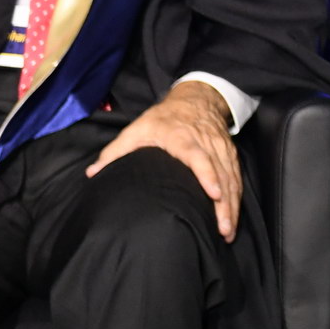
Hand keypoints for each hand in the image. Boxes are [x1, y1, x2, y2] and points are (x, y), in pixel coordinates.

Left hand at [88, 80, 239, 240]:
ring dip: (232, 205)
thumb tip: (92, 174)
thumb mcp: (137, 128)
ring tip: (228, 231)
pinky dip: (237, 197)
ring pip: (231, 178)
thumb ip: (115, 151)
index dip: (208, 175)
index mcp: (183, 138)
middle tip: (223, 229)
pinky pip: (236, 176)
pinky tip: (233, 216)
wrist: (197, 98)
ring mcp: (221, 149)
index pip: (199, 157)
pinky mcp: (229, 154)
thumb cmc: (164, 117)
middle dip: (224, 203)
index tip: (213, 195)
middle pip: (220, 174)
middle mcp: (206, 144)